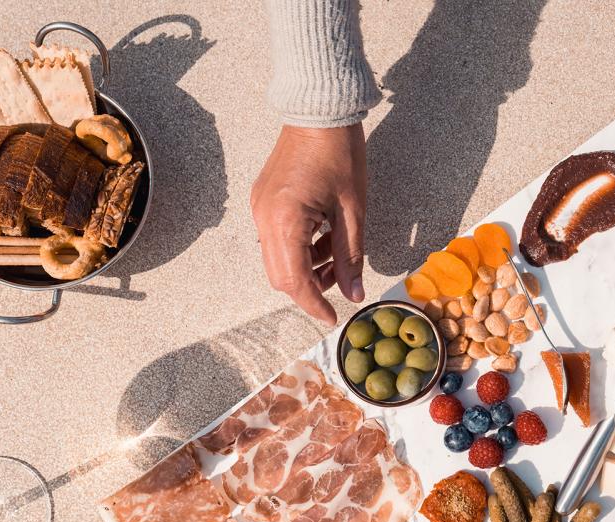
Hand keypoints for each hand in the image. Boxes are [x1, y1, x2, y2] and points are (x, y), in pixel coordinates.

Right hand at [251, 123, 367, 324]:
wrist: (318, 111)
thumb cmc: (340, 154)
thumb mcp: (353, 212)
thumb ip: (350, 257)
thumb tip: (354, 293)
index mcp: (286, 221)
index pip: (295, 280)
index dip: (314, 304)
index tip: (333, 317)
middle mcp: (264, 217)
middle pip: (279, 275)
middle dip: (308, 289)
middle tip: (338, 287)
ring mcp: (259, 208)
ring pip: (276, 258)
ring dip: (305, 268)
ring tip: (335, 257)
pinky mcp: (262, 200)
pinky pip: (276, 238)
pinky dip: (298, 248)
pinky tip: (323, 238)